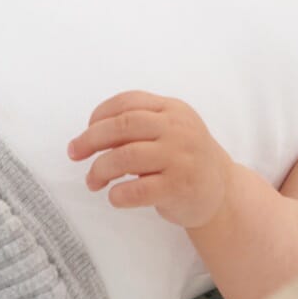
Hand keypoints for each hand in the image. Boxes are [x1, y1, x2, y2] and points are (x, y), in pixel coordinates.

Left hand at [67, 91, 232, 228]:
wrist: (222, 191)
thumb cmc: (185, 159)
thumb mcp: (169, 130)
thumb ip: (139, 125)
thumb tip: (91, 135)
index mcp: (172, 109)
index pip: (128, 102)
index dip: (100, 114)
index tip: (86, 130)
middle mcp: (178, 129)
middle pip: (123, 125)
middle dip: (91, 139)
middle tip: (75, 153)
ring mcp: (181, 157)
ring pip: (126, 156)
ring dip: (100, 169)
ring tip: (92, 181)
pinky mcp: (180, 187)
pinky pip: (138, 189)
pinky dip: (118, 194)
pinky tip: (114, 196)